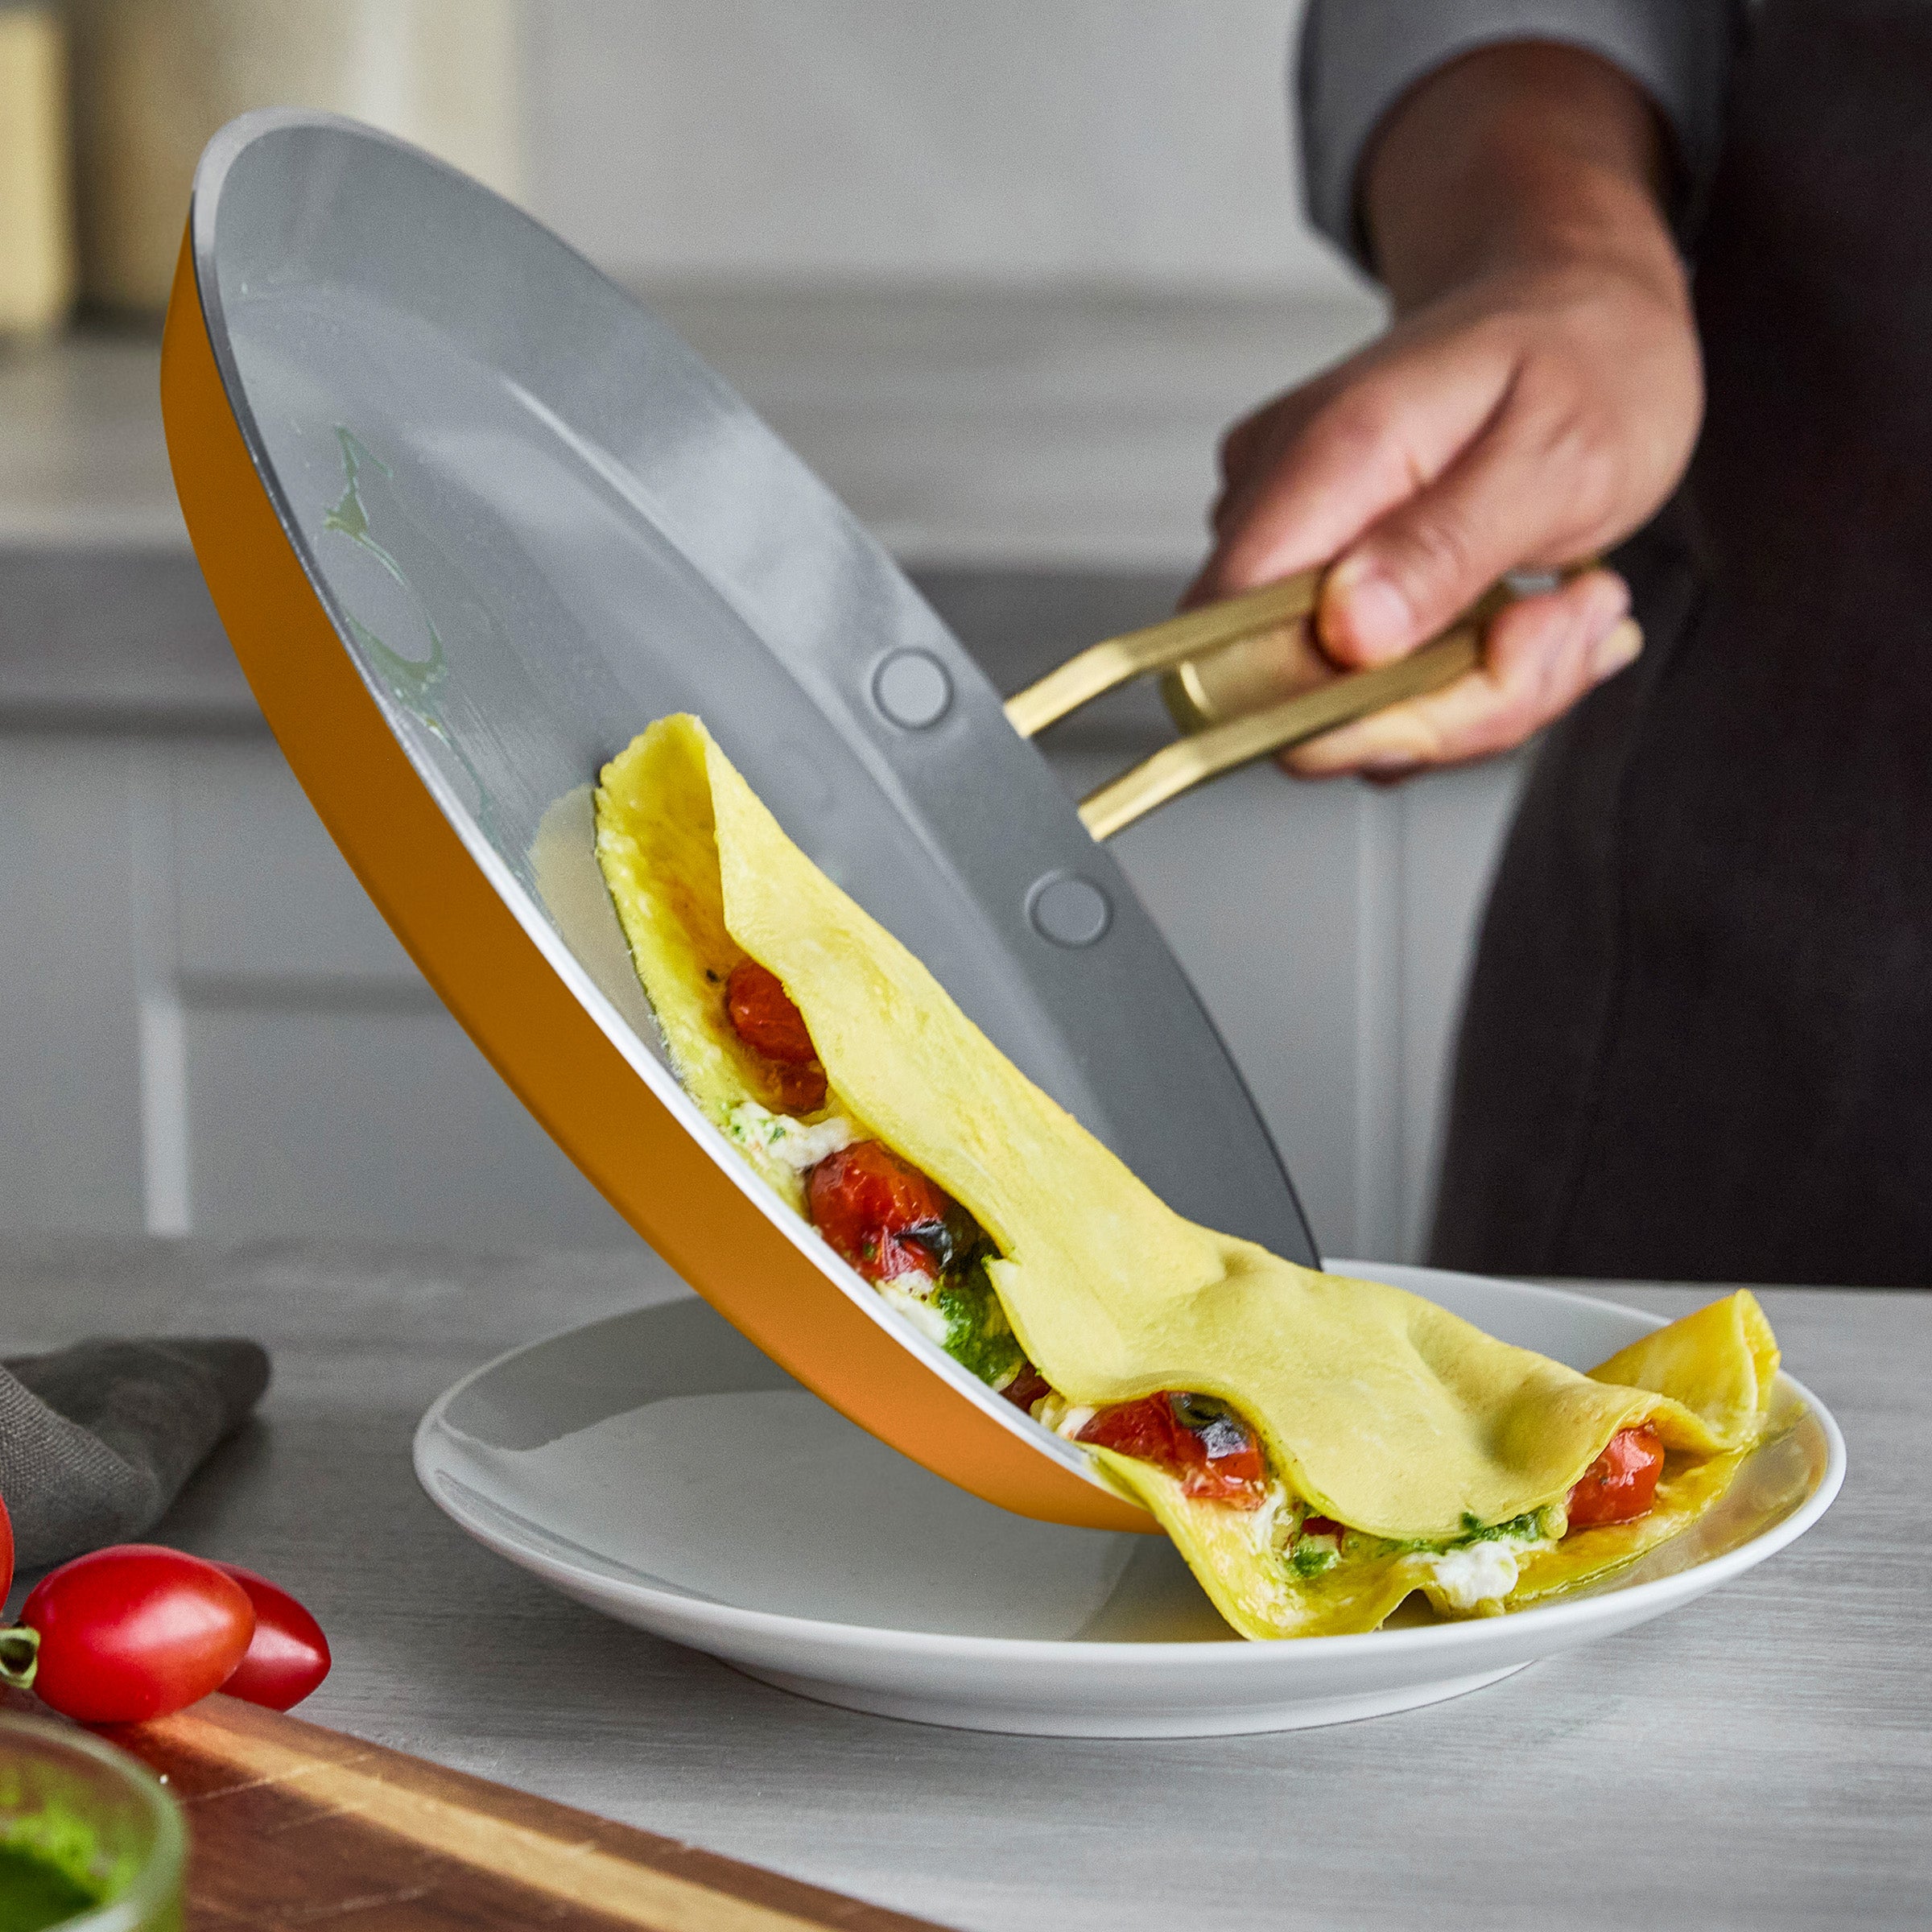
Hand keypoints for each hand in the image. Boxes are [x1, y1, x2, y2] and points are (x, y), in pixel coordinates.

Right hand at [1191, 46, 1703, 778]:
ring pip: (1346, 714)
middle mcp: (1280, 509)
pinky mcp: (1321, 590)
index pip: (1229, 642)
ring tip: (1570, 610)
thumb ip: (1445, 546)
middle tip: (1566, 628)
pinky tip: (1534, 618)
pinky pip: (1376, 695)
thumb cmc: (1582, 358)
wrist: (1579, 306)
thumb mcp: (1560, 452)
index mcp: (1326, 460)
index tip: (1483, 675)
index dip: (1337, 710)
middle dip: (1452, 709)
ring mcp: (1295, 553)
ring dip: (1478, 698)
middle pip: (1296, 702)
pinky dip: (1468, 686)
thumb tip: (1348, 636)